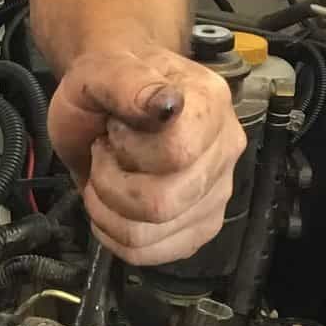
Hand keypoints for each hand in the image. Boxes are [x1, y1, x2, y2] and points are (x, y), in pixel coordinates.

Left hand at [48, 48, 244, 266]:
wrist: (109, 101)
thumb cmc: (108, 84)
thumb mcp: (101, 70)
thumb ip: (128, 82)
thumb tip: (163, 104)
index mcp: (209, 103)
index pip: (177, 153)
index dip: (130, 148)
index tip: (117, 127)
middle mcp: (224, 150)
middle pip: (161, 203)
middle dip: (111, 182)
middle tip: (107, 153)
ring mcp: (217, 193)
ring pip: (148, 234)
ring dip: (107, 209)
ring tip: (109, 175)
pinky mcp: (200, 228)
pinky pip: (149, 255)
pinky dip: (115, 235)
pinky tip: (113, 203)